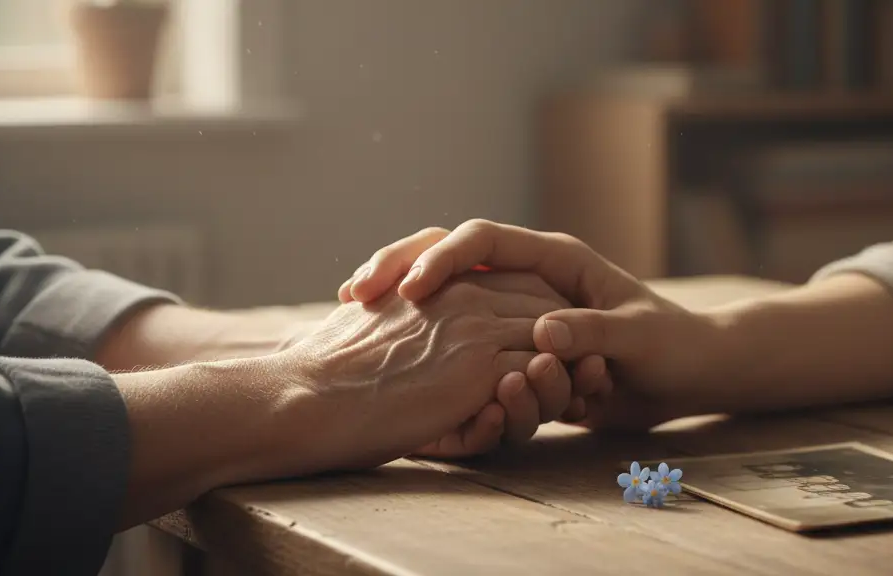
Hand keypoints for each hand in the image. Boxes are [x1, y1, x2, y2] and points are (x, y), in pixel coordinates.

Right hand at [274, 273, 574, 470]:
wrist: (307, 397)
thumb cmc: (326, 368)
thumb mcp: (371, 319)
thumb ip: (402, 306)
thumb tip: (394, 309)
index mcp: (441, 280)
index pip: (516, 278)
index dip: (541, 304)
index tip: (553, 333)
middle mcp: (464, 294)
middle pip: (543, 300)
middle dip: (567, 331)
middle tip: (585, 360)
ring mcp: (474, 327)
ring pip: (549, 337)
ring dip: (570, 363)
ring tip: (584, 383)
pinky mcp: (479, 367)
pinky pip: (539, 373)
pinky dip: (557, 390)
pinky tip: (564, 408)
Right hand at [340, 220, 721, 430]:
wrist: (685, 373)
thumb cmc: (671, 347)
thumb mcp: (636, 340)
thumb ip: (593, 336)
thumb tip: (542, 337)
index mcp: (555, 258)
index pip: (482, 239)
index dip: (442, 258)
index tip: (410, 288)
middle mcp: (529, 277)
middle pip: (448, 258)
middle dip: (401, 269)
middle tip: (357, 293)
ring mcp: (516, 309)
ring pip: (444, 292)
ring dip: (402, 295)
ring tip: (356, 303)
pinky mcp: (515, 344)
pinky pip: (459, 332)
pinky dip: (421, 332)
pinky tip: (383, 333)